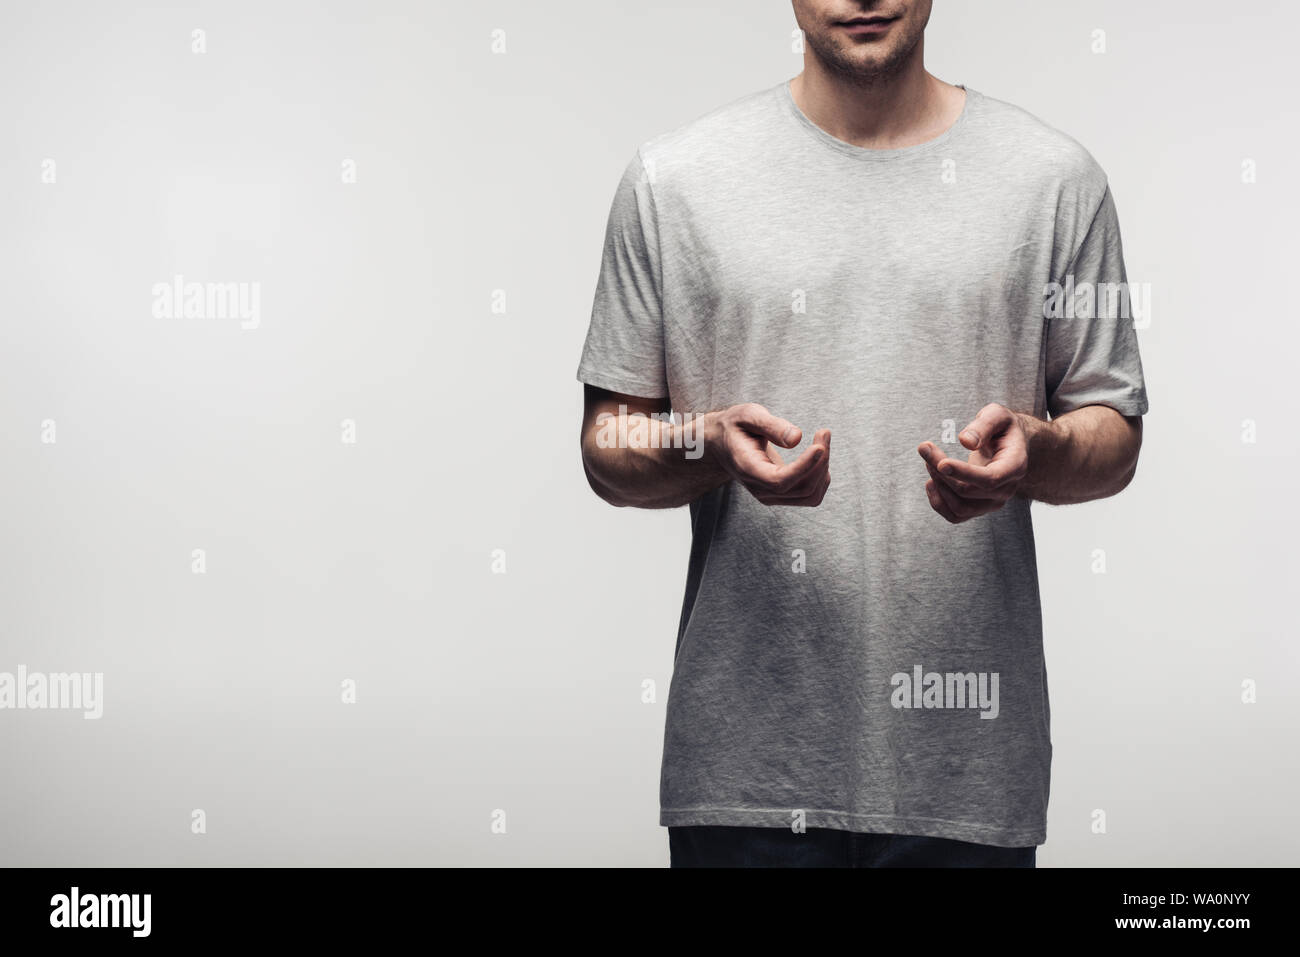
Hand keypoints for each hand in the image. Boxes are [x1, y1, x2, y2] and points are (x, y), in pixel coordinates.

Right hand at [703, 403, 830, 505]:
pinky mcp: (782, 495)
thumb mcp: (748, 416)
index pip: (780, 481)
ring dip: (823, 469)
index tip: (820, 446)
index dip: (804, 467)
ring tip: (822, 441)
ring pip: (810, 495)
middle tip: (823, 432)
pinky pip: (810, 495)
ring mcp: (771, 496)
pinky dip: (821, 476)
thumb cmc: (736, 426)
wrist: (723, 443)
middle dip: (821, 462)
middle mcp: (760, 489)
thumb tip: (797, 438)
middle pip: (802, 489)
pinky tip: (817, 455)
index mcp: (748, 469)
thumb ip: (771, 425)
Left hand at [917, 403, 1027, 523]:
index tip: (941, 463)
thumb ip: (984, 425)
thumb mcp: (997, 415)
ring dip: (938, 486)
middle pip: (968, 492)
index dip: (963, 473)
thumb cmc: (1002, 428)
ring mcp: (992, 503)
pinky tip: (932, 482)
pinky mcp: (978, 508)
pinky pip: (955, 516)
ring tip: (929, 463)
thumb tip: (965, 441)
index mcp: (1014, 467)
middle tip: (925, 448)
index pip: (989, 479)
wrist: (1008, 445)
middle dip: (941, 472)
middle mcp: (1005, 490)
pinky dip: (938, 502)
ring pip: (959, 508)